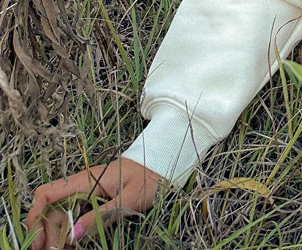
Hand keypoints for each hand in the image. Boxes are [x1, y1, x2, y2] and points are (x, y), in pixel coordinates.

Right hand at [26, 159, 160, 248]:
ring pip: (61, 213)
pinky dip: (68, 231)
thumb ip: (101, 216)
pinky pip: (74, 215)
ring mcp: (87, 191)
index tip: (37, 239)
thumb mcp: (128, 198)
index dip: (36, 215)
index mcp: (86, 179)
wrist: (162, 163)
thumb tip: (72, 236)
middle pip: (52, 208)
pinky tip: (69, 245)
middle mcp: (82, 184)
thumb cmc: (149, 176)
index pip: (48, 192)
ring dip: (55, 234)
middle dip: (45, 232)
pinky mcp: (94, 199)